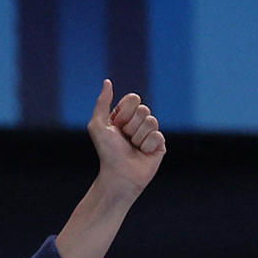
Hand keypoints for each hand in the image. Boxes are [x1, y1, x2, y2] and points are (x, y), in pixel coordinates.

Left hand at [87, 80, 165, 196]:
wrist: (118, 176)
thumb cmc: (107, 153)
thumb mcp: (98, 126)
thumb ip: (102, 103)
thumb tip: (107, 81)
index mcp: (125, 115)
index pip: (134, 99)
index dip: (124, 112)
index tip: (116, 126)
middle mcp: (138, 122)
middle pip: (144, 109)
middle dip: (131, 126)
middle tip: (125, 140)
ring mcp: (150, 133)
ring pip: (152, 121)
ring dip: (138, 137)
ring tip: (133, 148)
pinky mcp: (159, 144)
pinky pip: (158, 136)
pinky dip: (147, 146)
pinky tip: (142, 154)